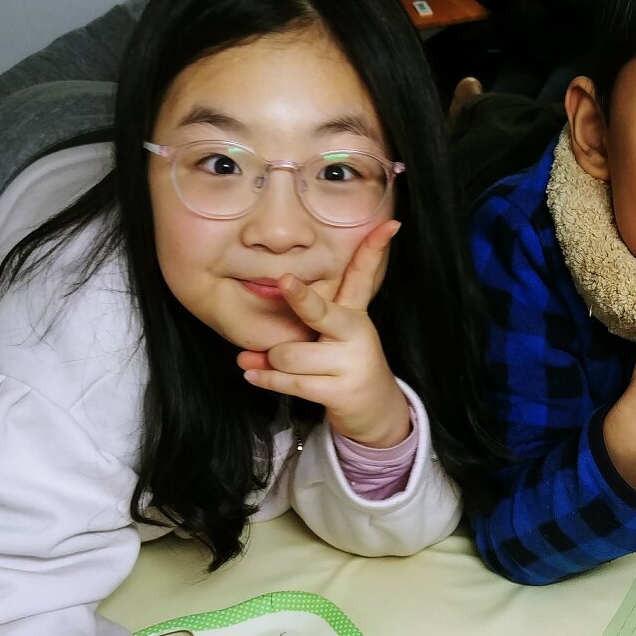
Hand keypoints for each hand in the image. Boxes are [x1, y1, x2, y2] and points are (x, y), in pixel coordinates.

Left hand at [237, 220, 410, 447]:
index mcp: (355, 312)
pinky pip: (292, 382)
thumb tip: (248, 345)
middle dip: (301, 298)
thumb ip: (296, 332)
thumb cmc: (344, 365)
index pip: (365, 274)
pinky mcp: (341, 391)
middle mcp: (357, 333)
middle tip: (285, 281)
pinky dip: (267, 379)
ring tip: (268, 362)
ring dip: (272, 361)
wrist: (375, 409)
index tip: (387, 226)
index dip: (374, 249)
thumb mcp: (334, 337)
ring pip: (290, 354)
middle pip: (320, 312)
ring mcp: (350, 363)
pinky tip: (253, 373)